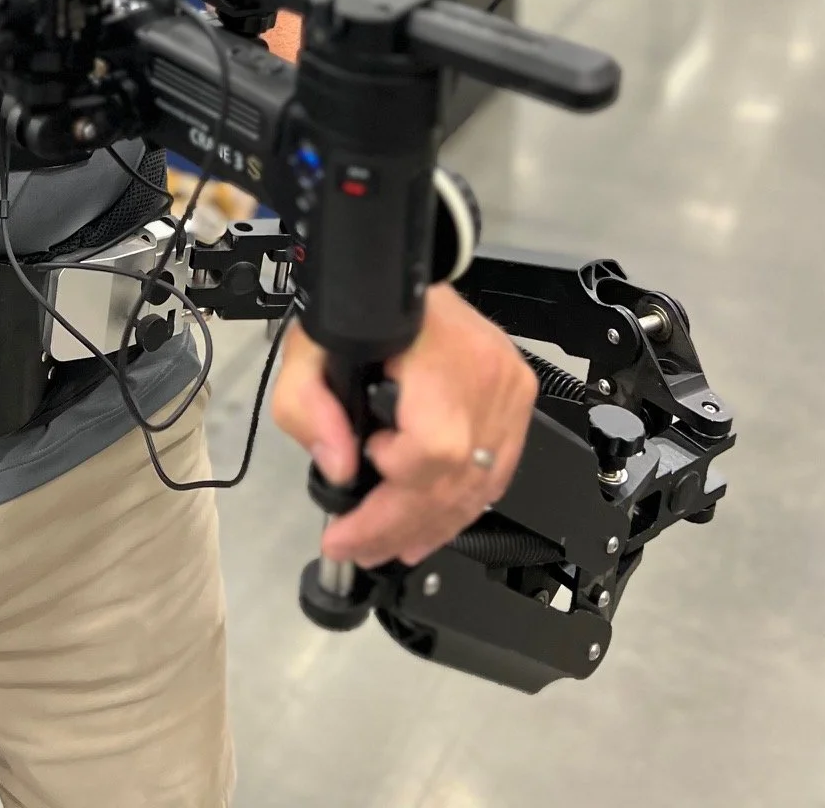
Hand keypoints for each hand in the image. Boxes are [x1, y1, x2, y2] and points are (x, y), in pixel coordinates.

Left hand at [271, 284, 536, 567]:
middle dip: (401, 524)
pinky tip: (427, 529)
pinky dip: (460, 507)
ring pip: (480, 484)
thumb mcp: (307, 349)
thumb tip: (340, 469)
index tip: (356, 476)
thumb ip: (307, 406)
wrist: (400, 277)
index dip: (398, 477)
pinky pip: (497, 474)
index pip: (436, 443)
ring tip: (385, 548)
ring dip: (430, 527)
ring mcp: (510, 388)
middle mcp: (488, 371)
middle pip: (458, 476)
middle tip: (356, 547)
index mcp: (440, 348)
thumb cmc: (357, 310)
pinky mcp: (518, 400)